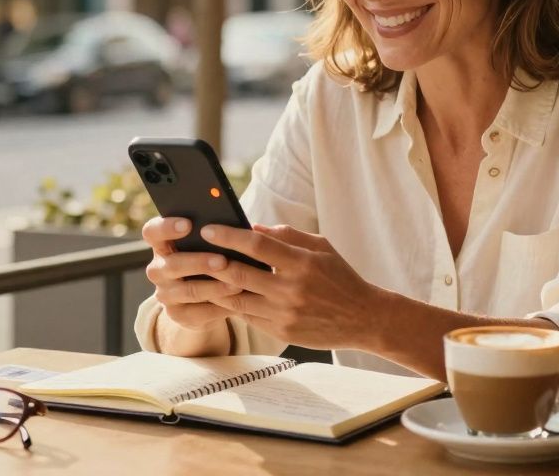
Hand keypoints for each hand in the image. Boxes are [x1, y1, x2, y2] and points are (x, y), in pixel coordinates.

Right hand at [141, 216, 241, 332]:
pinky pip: (198, 313)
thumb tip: (235, 227)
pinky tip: (236, 301)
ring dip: (214, 287)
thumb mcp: (206, 245)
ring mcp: (165, 294)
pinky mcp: (177, 315)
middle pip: (172, 264)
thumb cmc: (209, 258)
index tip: (188, 224)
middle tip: (223, 261)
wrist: (204, 297)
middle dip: (200, 263)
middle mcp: (157, 269)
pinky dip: (219, 306)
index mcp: (161, 244)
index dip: (166, 227)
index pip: (152, 232)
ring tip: (238, 284)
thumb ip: (212, 236)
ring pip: (189, 291)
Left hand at [200, 223, 381, 350]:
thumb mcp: (320, 246)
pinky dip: (233, 304)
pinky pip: (247, 316)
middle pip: (239, 273)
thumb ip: (286, 235)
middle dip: (212, 261)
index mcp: (301, 263)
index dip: (229, 236)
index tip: (208, 229)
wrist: (362, 318)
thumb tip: (252, 226)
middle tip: (195, 252)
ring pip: (236, 299)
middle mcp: (291, 289)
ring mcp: (285, 314)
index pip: (257, 244)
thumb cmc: (340, 276)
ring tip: (201, 275)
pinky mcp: (281, 332)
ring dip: (215, 286)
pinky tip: (222, 294)